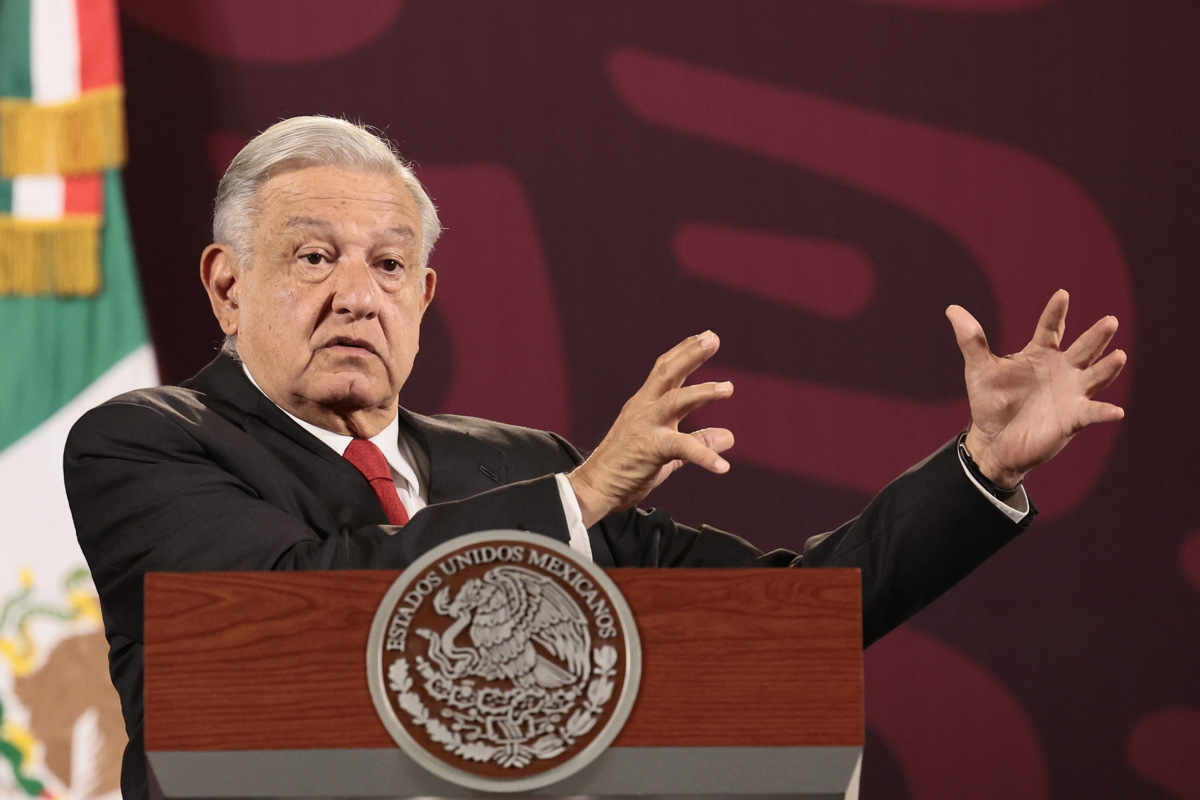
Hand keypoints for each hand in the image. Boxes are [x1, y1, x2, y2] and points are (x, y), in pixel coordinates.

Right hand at [569, 331, 734, 526]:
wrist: (595, 488)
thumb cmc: (627, 468)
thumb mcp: (668, 451)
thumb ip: (698, 441)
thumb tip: (729, 436)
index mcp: (645, 405)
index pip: (665, 371)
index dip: (685, 352)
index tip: (706, 336)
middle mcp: (644, 409)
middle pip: (667, 373)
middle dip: (691, 354)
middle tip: (713, 338)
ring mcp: (645, 427)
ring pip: (674, 400)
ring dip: (702, 392)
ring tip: (727, 388)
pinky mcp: (649, 449)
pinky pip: (682, 449)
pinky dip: (704, 456)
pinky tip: (722, 466)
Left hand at [946, 289, 1126, 488]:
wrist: (994, 440)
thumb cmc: (991, 401)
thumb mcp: (979, 369)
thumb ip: (971, 340)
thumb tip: (952, 308)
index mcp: (1040, 354)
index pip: (1051, 328)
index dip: (1056, 313)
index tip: (1062, 294)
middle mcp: (1061, 369)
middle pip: (1083, 349)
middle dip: (1096, 336)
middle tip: (1110, 321)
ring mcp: (1070, 393)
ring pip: (1094, 376)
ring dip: (1107, 367)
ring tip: (1119, 355)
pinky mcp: (1073, 418)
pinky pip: (1092, 414)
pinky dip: (1104, 412)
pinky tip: (1116, 411)